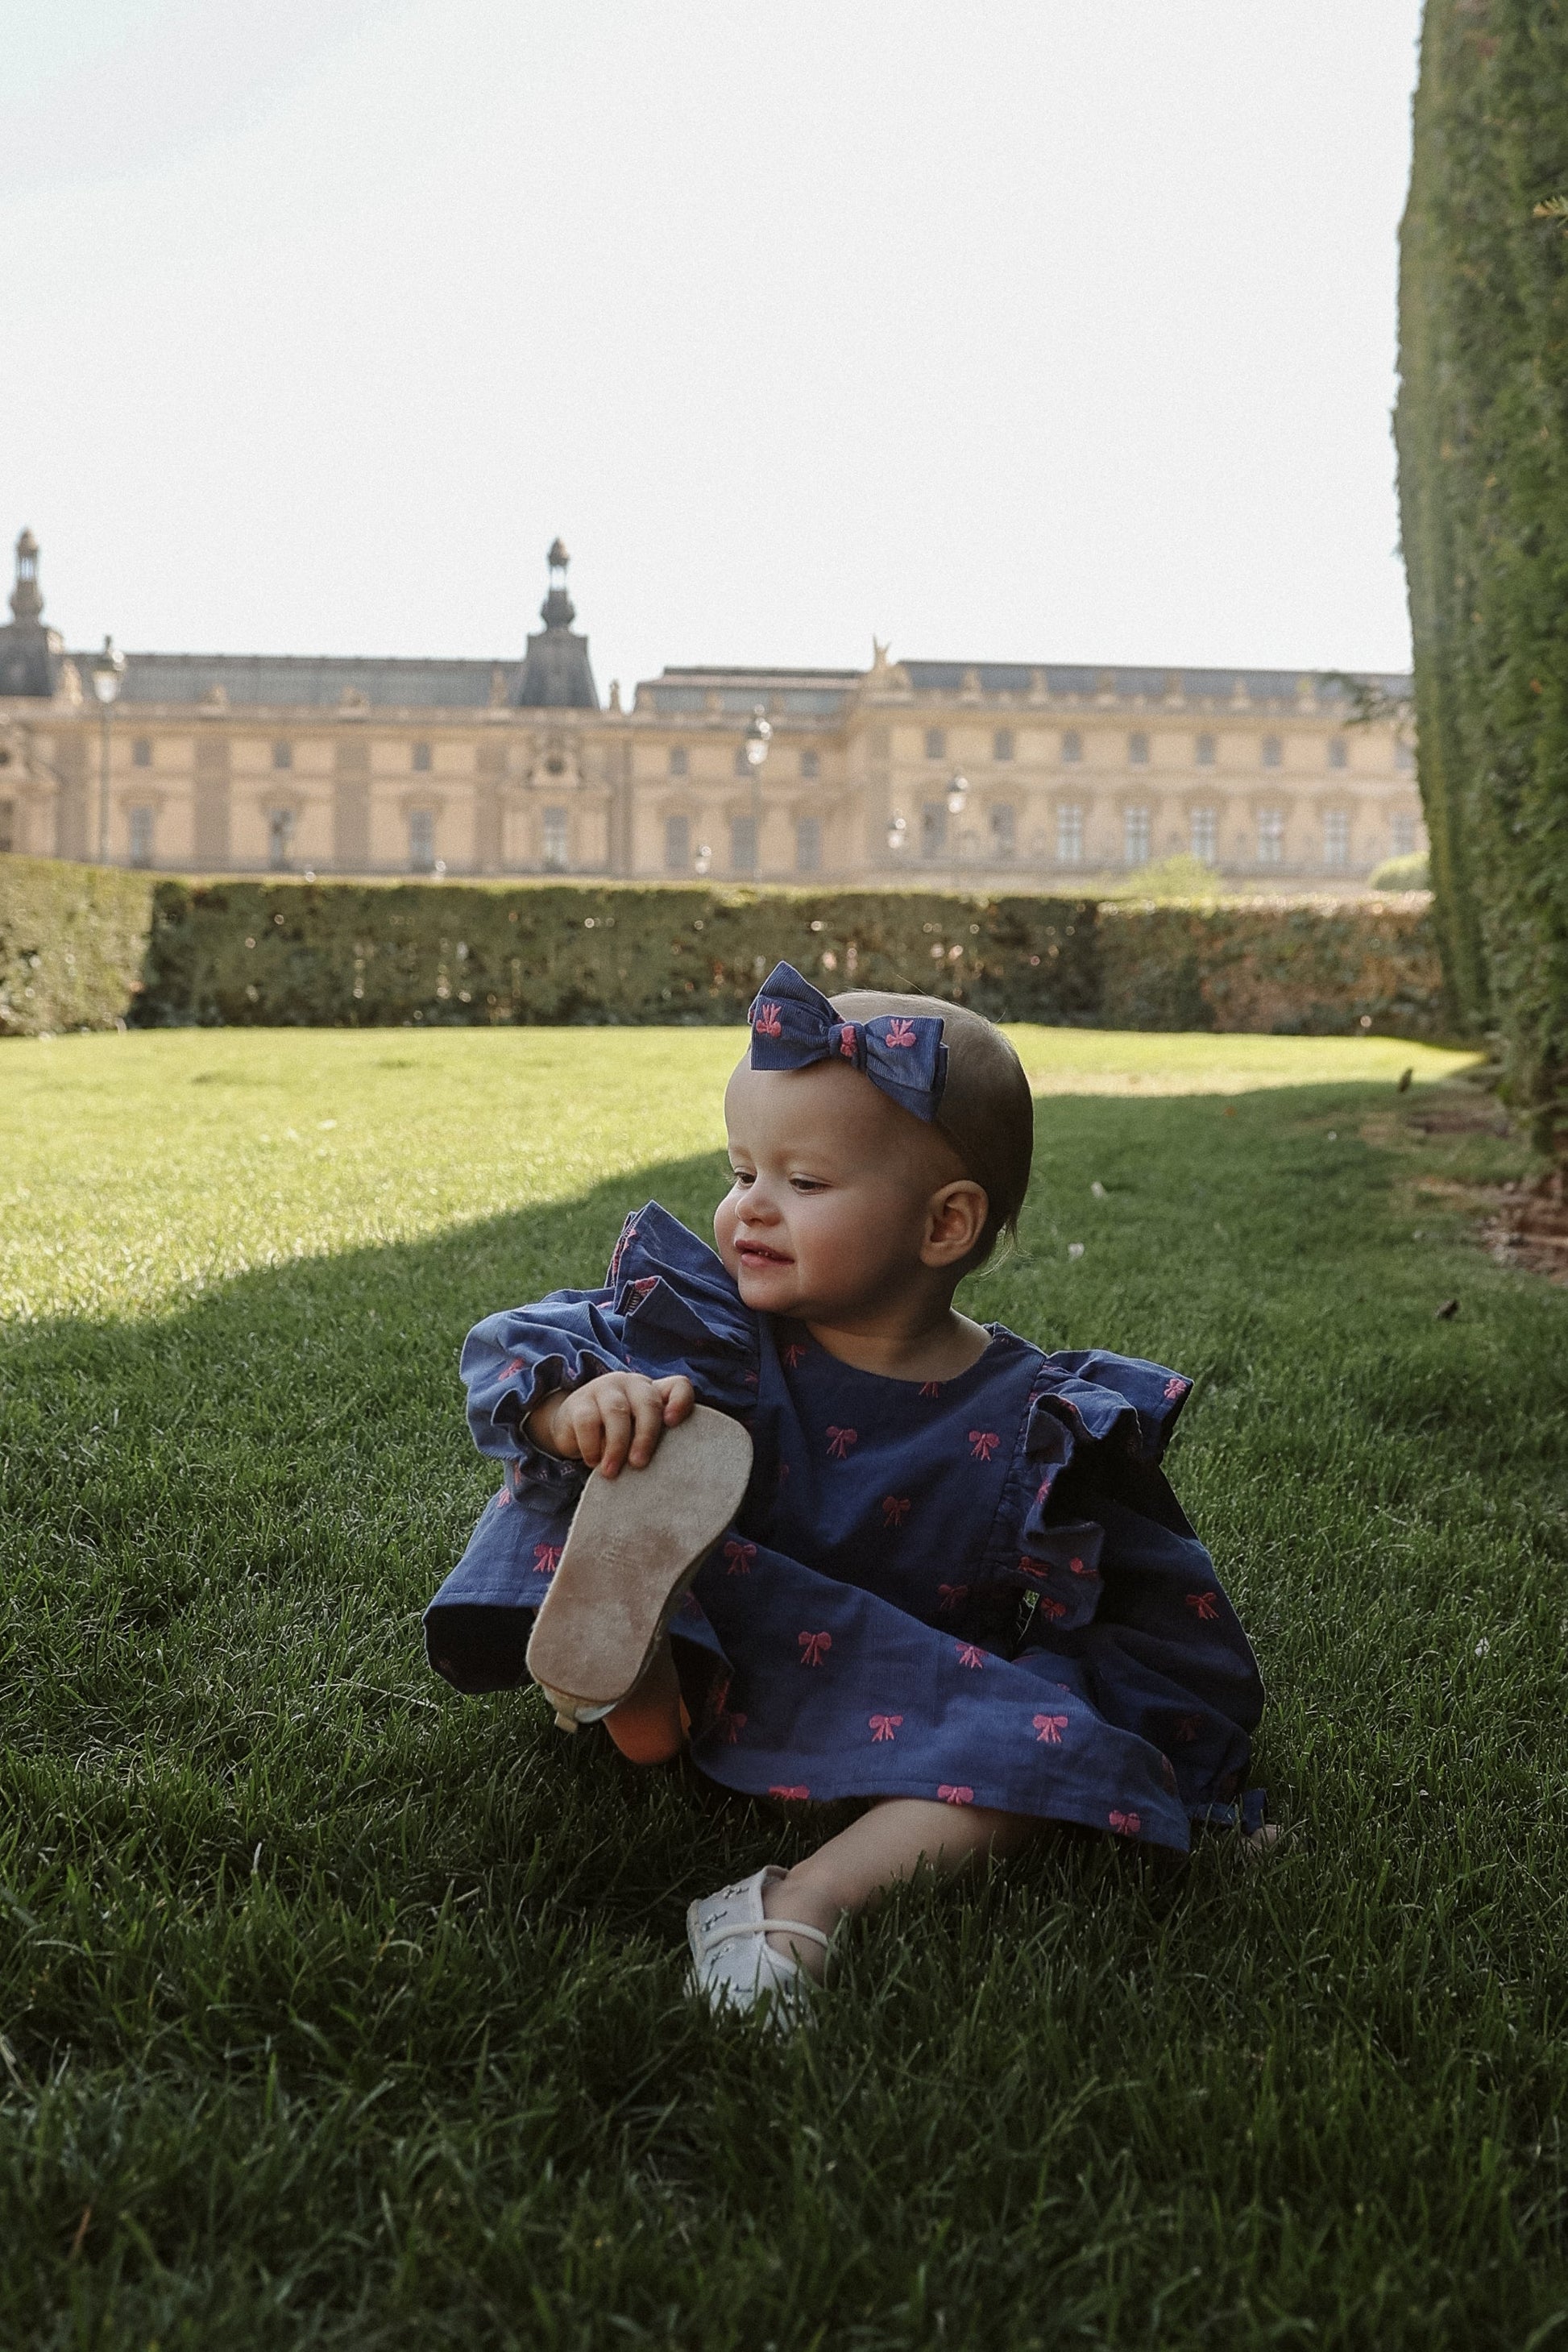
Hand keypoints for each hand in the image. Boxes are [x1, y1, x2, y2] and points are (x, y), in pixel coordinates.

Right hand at [527, 1372, 694, 1478]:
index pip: (678, 1387)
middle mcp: (632, 1385)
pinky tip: (593, 1462)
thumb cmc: (615, 1435)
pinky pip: (587, 1422)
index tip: (672, 1424)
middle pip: (648, 1403)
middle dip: (646, 1436)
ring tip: (611, 1472)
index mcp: (654, 1393)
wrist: (572, 1429)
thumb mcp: (637, 1436)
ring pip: (616, 1412)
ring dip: (617, 1445)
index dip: (681, 1403)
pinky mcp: (579, 1402)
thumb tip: (666, 1471)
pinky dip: (591, 1445)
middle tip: (639, 1464)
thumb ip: (654, 1442)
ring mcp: (605, 1389)